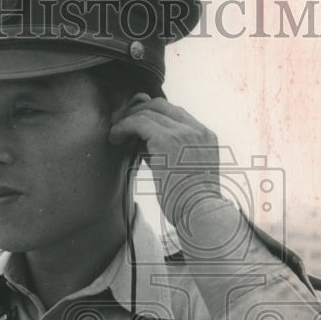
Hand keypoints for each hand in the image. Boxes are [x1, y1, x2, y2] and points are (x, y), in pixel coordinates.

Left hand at [108, 96, 220, 225]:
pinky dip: (123, 127)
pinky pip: (138, 123)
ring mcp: (184, 132)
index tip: (134, 125)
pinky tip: (114, 137)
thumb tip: (142, 144)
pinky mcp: (167, 140)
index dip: (151, 114)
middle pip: (161, 105)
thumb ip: (170, 154)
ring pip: (148, 111)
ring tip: (115, 134)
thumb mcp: (186, 172)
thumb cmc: (190, 202)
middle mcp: (197, 130)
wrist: (200, 214)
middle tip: (120, 125)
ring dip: (127, 120)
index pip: (175, 112)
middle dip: (137, 111)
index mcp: (206, 136)